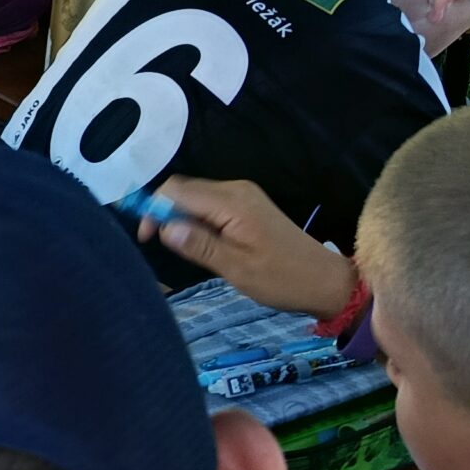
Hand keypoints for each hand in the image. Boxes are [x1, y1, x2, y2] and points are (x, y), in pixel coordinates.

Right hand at [139, 177, 358, 318]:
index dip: (153, 208)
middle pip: (184, 189)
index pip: (176, 190)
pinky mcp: (248, 204)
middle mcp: (236, 189)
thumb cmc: (281, 279)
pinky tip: (200, 241)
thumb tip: (164, 228)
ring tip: (182, 248)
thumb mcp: (236, 268)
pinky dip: (197, 218)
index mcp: (232, 202)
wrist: (324, 281)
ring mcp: (244, 195)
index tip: (145, 237)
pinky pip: (210, 203)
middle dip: (163, 211)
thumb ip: (199, 245)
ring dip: (180, 216)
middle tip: (158, 244)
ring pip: (196, 196)